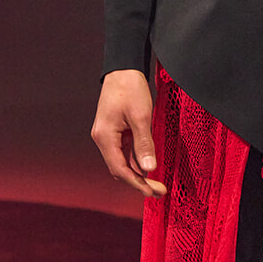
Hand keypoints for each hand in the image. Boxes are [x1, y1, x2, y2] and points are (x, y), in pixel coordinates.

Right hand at [91, 69, 164, 198]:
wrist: (123, 68)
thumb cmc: (130, 89)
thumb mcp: (141, 117)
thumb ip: (144, 144)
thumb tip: (149, 169)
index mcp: (105, 137)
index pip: (119, 169)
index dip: (136, 184)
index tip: (152, 193)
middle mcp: (103, 139)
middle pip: (119, 169)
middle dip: (139, 182)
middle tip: (159, 192)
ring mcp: (108, 135)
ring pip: (122, 161)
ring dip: (139, 173)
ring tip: (157, 183)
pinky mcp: (114, 131)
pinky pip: (124, 152)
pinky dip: (136, 161)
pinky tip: (149, 167)